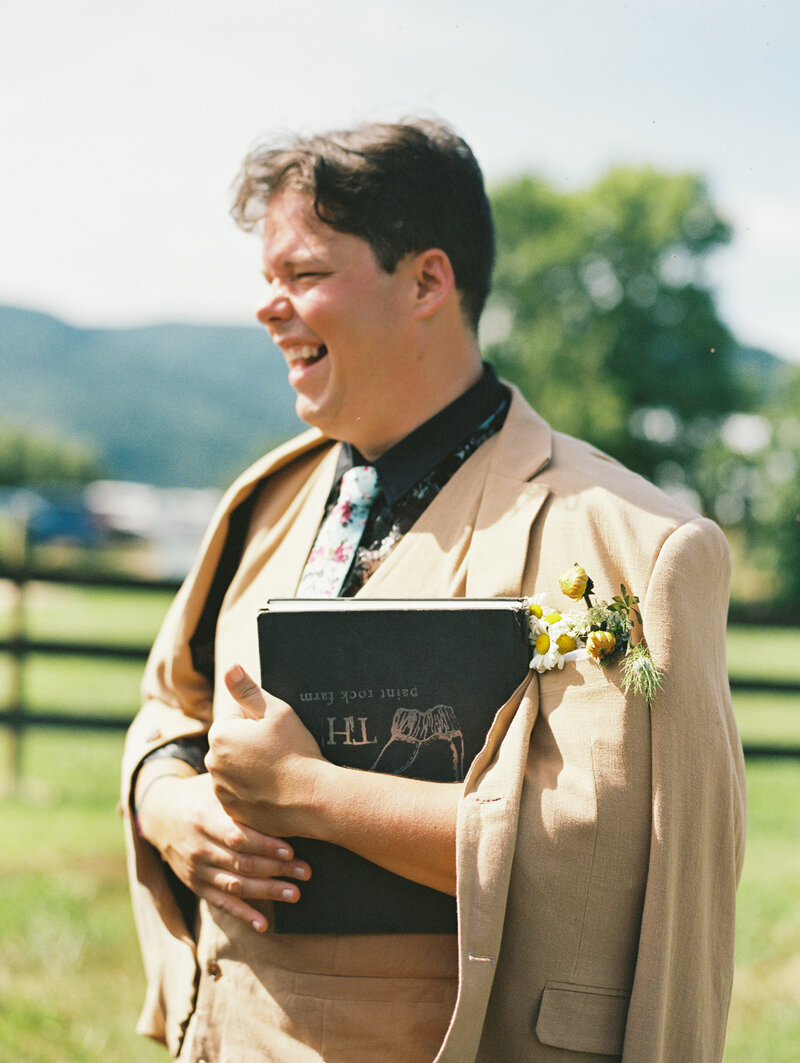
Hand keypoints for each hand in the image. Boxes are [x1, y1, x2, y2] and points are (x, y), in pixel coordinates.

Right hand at [136, 769, 310, 931]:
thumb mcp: (214, 786)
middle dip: (276, 869)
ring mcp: (197, 869)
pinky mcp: (196, 885)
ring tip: (294, 894)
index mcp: (204, 818)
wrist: (161, 814)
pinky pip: (221, 903)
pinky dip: (242, 915)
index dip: (265, 845)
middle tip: (305, 872)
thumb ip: (239, 789)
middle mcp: (199, 847)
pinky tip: (263, 924)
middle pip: (241, 863)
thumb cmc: (200, 794)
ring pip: (235, 886)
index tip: (291, 851)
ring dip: (266, 892)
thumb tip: (280, 782)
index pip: (238, 837)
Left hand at [206, 664, 327, 837]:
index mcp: (220, 735)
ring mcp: (220, 790)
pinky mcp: (231, 811)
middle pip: (232, 741)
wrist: (312, 799)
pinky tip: (271, 788)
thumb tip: (229, 668)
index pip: (235, 713)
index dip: (258, 718)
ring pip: (234, 766)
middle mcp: (212, 763)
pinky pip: (238, 791)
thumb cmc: (296, 751)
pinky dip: (250, 789)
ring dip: (248, 765)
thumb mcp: (276, 711)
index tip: (275, 731)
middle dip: (249, 740)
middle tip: (278, 750)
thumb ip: (248, 689)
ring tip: (276, 770)